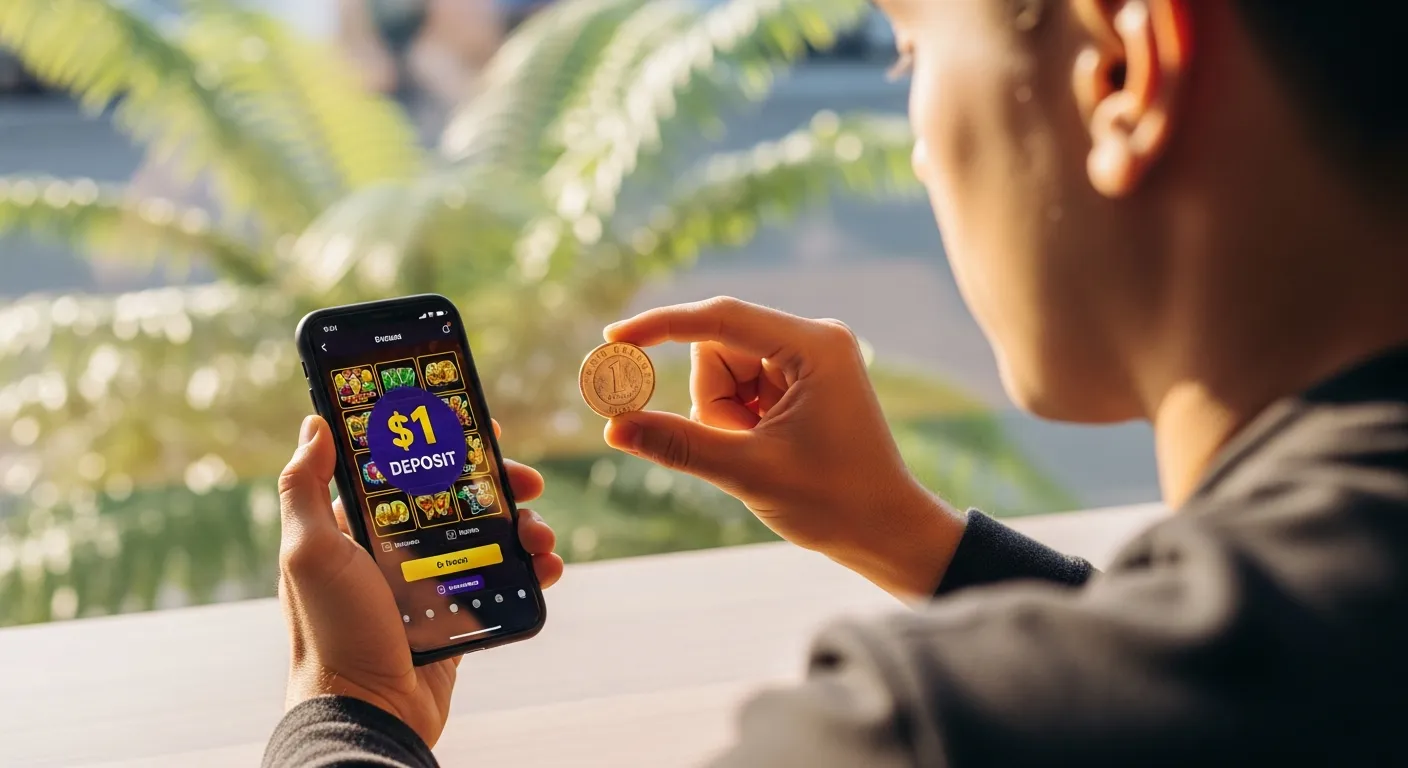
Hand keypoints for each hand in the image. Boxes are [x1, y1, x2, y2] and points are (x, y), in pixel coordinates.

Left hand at [277, 416, 562, 746]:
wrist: (368, 712)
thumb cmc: (332, 632)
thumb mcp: (308, 552)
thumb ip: (304, 487)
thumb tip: (315, 423)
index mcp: (358, 528)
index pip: (407, 470)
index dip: (445, 445)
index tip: (481, 431)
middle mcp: (393, 550)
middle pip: (458, 499)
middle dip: (498, 484)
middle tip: (529, 480)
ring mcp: (429, 582)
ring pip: (488, 536)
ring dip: (523, 526)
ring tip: (541, 534)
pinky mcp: (457, 615)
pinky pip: (502, 581)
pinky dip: (530, 569)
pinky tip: (546, 566)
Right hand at [603, 297, 966, 597]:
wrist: (887, 532)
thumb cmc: (834, 502)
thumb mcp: (748, 473)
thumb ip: (679, 444)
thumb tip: (613, 425)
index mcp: (814, 346)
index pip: (720, 319)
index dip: (661, 326)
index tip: (613, 339)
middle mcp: (813, 340)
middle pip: (716, 349)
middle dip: (713, 402)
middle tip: (742, 446)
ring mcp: (808, 360)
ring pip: (722, 372)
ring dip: (724, 416)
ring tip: (761, 453)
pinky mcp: (800, 381)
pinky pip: (741, 388)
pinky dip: (738, 421)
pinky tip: (768, 449)